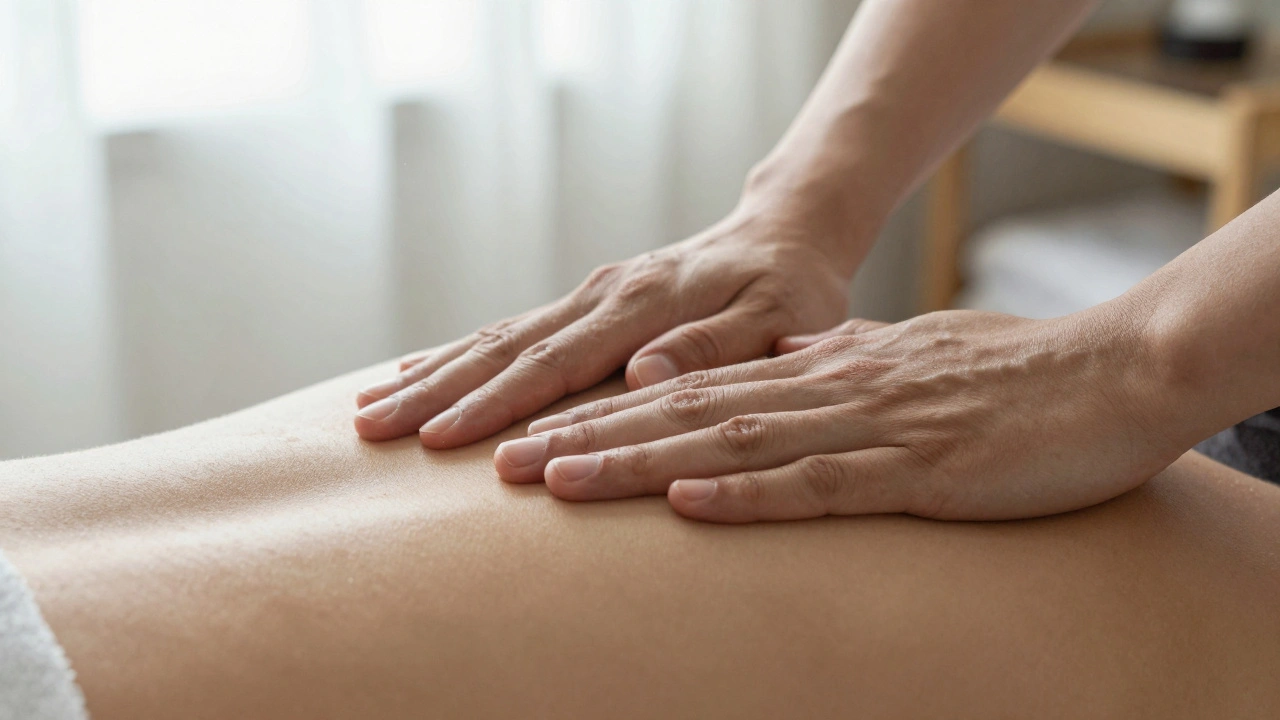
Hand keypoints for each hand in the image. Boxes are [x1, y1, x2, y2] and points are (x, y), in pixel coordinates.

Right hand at [353, 207, 854, 446]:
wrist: (784, 235)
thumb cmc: (790, 289)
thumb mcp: (779, 319)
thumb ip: (715, 346)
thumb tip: (642, 373)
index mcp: (644, 305)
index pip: (556, 364)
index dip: (497, 406)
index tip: (440, 441)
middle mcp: (604, 295)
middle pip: (505, 348)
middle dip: (436, 393)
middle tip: (370, 431)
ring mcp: (589, 296)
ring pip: (495, 338)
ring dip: (431, 374)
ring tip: (367, 409)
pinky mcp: (586, 303)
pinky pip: (510, 331)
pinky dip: (457, 355)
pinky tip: (414, 372)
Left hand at [494, 309, 1183, 521]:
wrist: (1115, 373)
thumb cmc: (1012, 379)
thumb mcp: (907, 362)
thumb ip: (839, 366)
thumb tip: (781, 368)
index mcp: (820, 370)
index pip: (695, 390)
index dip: (611, 413)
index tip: (540, 435)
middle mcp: (828, 389)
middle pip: (687, 414)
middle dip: (593, 438)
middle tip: (507, 462)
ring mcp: (872, 427)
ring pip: (733, 445)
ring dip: (642, 464)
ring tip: (561, 480)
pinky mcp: (921, 472)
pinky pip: (822, 485)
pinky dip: (751, 496)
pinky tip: (688, 506)